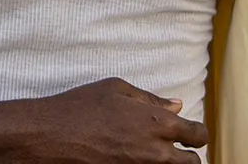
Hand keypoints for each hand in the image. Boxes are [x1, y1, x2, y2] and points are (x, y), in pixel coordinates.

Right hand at [8, 78, 208, 162]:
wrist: (49, 136)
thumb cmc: (80, 107)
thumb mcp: (116, 90)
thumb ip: (151, 99)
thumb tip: (177, 107)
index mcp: (157, 123)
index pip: (197, 136)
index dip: (196, 134)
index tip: (188, 133)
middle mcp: (154, 152)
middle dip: (188, 156)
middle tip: (176, 150)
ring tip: (154, 154)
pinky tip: (134, 158)